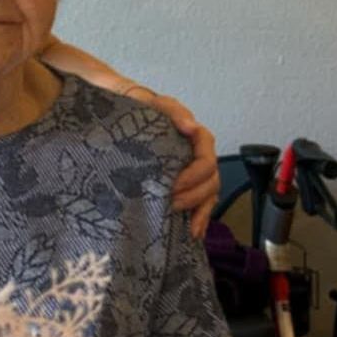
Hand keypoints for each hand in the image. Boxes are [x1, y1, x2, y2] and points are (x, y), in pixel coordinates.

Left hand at [128, 88, 219, 238]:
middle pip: (211, 178)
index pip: (207, 154)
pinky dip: (199, 218)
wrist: (124, 117)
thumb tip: (191, 126)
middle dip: (194, 195)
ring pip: (210, 193)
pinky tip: (193, 233)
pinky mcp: (184, 185)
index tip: (175, 184)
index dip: (195, 173)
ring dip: (199, 210)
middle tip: (172, 204)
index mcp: (194, 136)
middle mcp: (197, 155)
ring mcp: (192, 171)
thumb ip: (172, 110)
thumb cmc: (140, 108)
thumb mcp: (153, 103)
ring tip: (184, 222)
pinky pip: (201, 204)